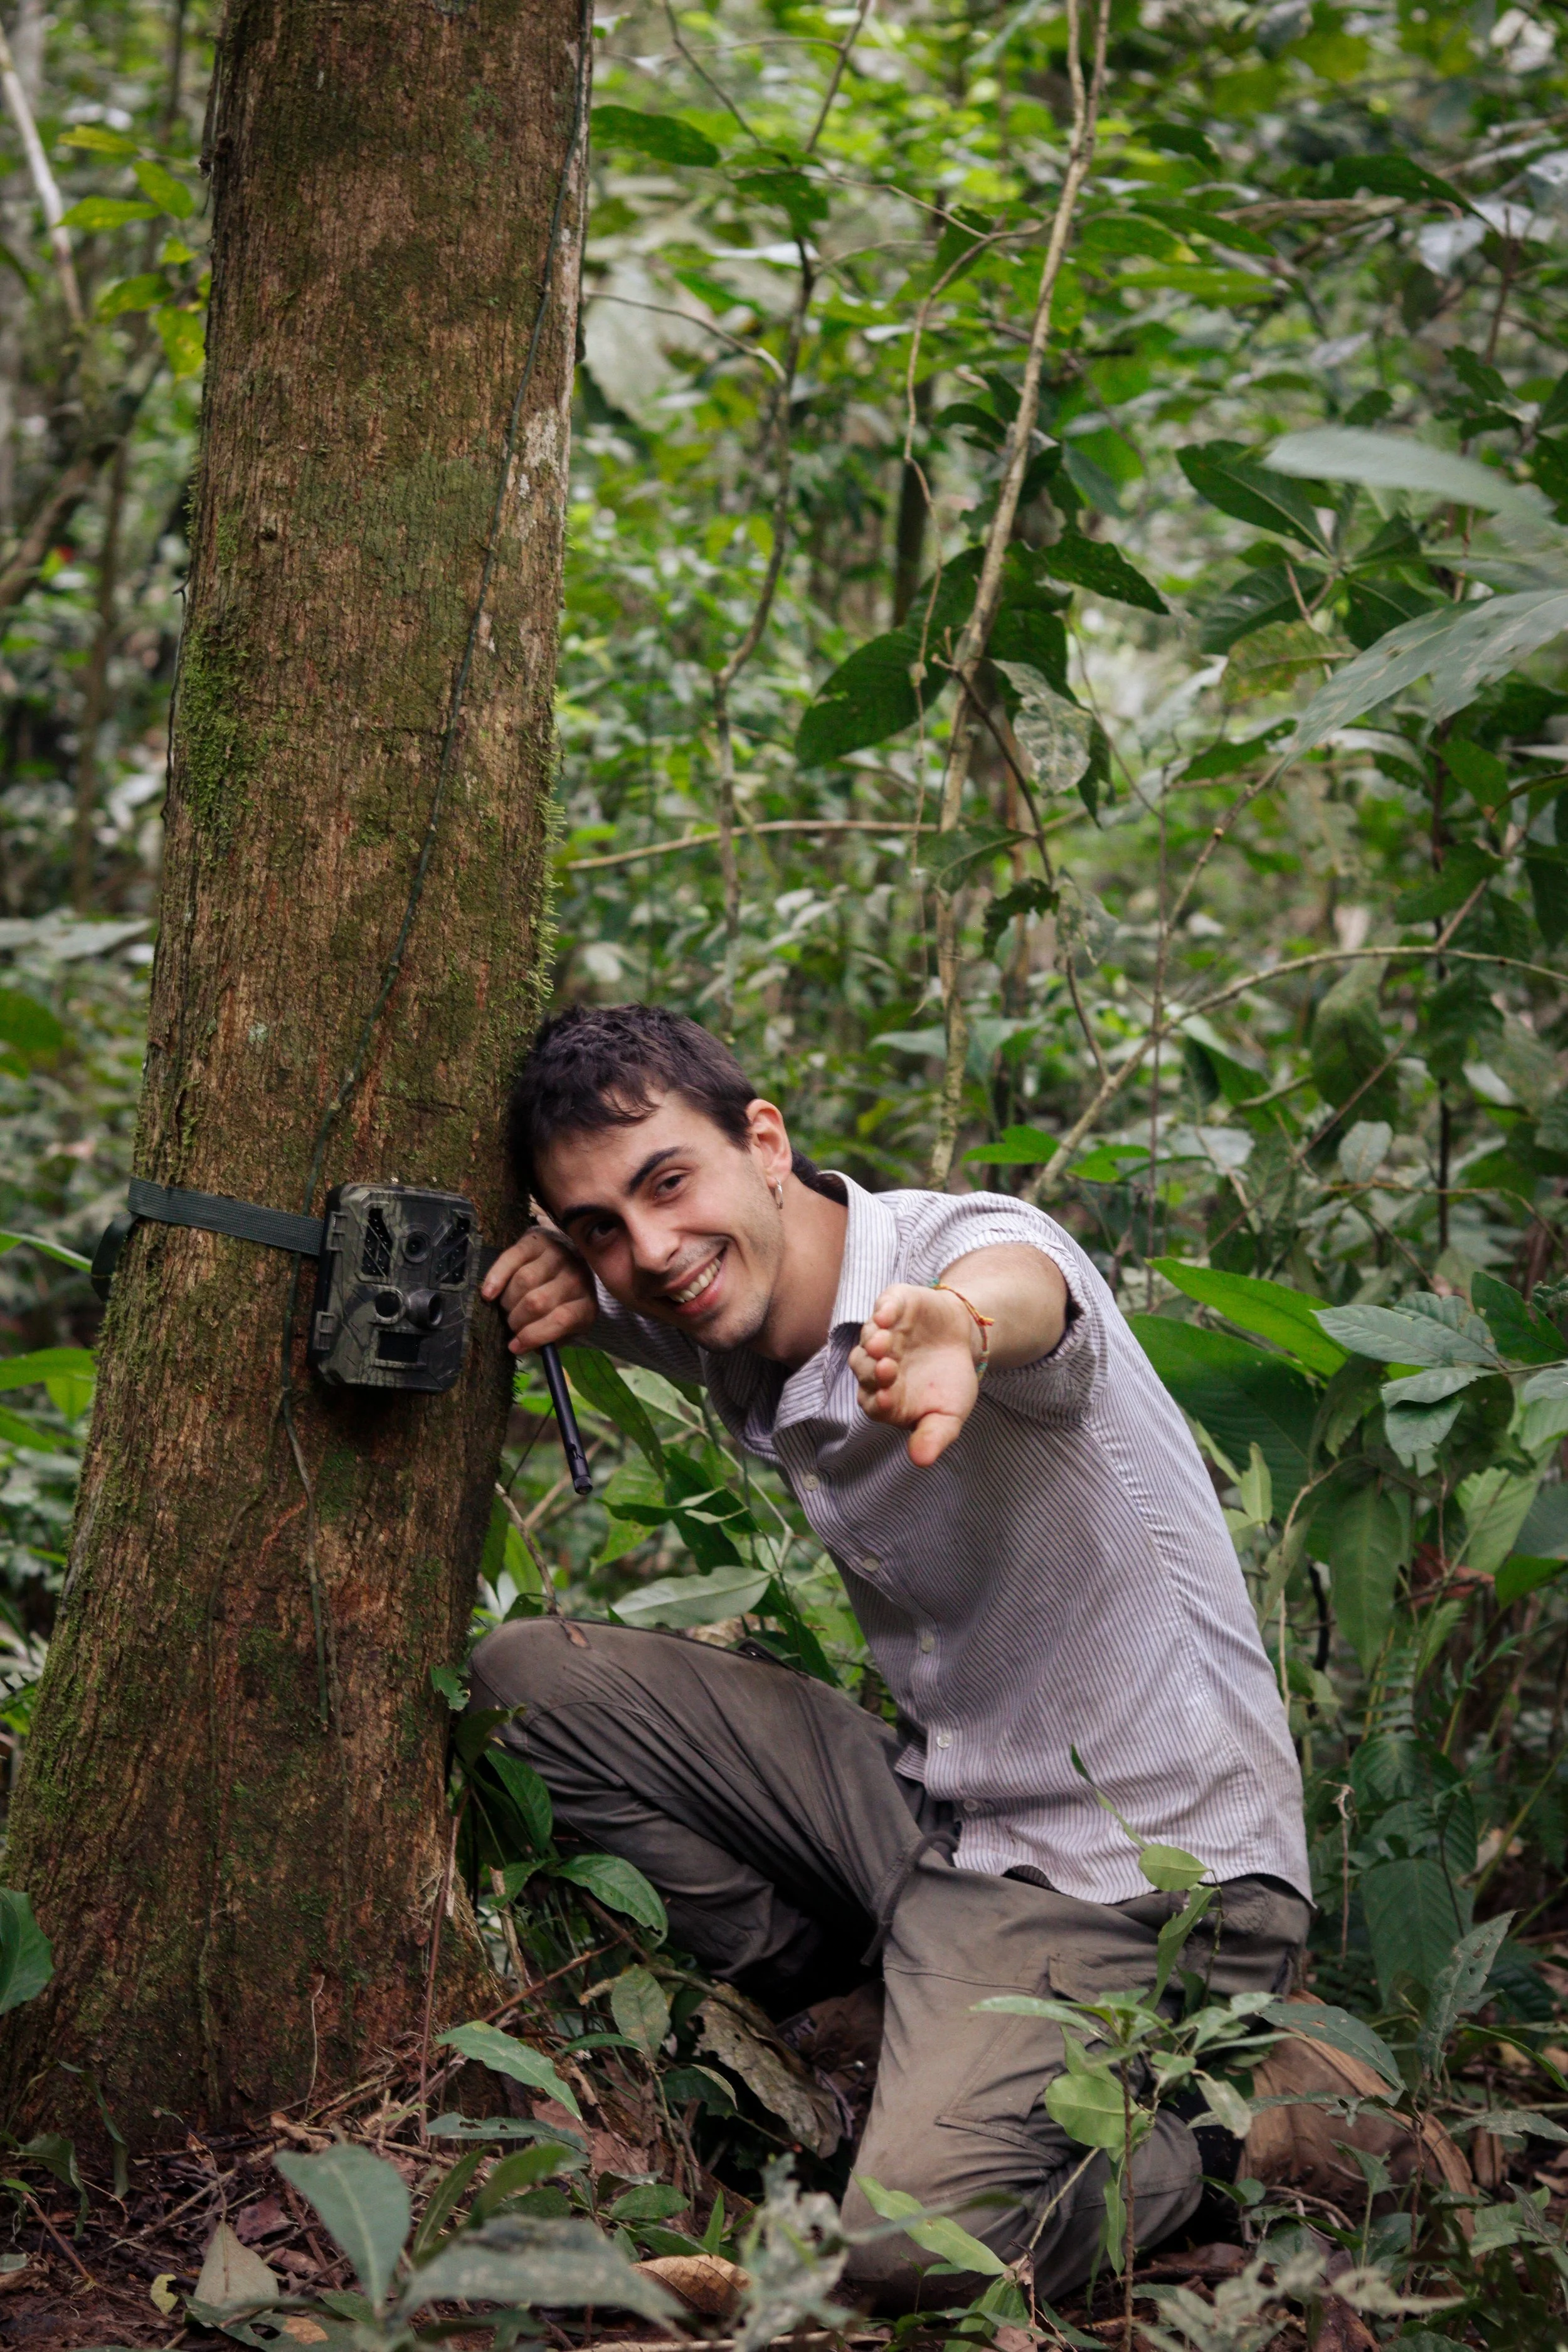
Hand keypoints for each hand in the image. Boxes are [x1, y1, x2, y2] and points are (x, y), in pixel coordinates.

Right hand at [481, 1227, 597, 1355]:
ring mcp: (559, 1254)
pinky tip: (488, 1294)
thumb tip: (521, 1345)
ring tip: (505, 1308)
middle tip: (510, 1325)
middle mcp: (577, 1276)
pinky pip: (512, 1258)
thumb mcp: (567, 1328)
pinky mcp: (538, 1240)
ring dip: (507, 1301)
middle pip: (537, 1302)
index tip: (515, 1346)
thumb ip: (550, 1339)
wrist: (573, 1262)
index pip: (561, 1320)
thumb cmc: (564, 1303)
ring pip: (523, 1281)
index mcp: (586, 1304)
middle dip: (516, 1320)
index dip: (533, 1335)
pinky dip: (496, 1277)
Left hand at [848, 1283, 982, 1465]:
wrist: (964, 1342)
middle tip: (887, 1368)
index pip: (872, 1402)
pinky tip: (889, 1312)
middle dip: (873, 1370)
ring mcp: (882, 1333)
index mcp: (883, 1395)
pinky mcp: (893, 1307)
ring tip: (884, 1342)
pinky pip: (883, 1306)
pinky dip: (885, 1307)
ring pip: (868, 1337)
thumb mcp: (949, 1414)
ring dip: (873, 1339)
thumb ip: (934, 1436)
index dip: (877, 1401)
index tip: (887, 1400)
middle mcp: (875, 1363)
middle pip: (864, 1369)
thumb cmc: (949, 1383)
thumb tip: (921, 1461)